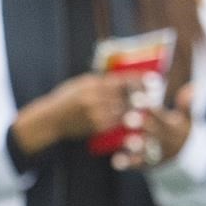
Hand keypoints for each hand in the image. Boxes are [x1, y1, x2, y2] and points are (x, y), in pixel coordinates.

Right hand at [12, 71, 145, 156]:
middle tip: (154, 95)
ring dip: (136, 110)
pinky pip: (116, 123)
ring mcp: (96, 112)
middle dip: (140, 96)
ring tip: (147, 109)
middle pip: (125, 96)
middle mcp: (95, 96)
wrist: (51, 118)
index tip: (150, 79)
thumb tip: (119, 80)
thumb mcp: (79, 84)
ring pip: (124, 110)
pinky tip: (131, 120)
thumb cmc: (65, 99)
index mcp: (92, 83)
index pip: (120, 80)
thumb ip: (98, 82)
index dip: (137, 80)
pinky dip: (125, 121)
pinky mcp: (96, 126)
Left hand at [117, 84, 193, 170]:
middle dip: (141, 124)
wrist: (186, 159)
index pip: (159, 114)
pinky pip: (138, 165)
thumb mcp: (186, 120)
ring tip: (128, 142)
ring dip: (137, 146)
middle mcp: (164, 139)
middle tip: (127, 118)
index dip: (148, 107)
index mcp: (170, 125)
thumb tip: (192, 88)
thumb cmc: (179, 132)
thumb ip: (186, 106)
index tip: (135, 98)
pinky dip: (128, 164)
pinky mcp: (149, 165)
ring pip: (147, 150)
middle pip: (153, 131)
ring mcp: (157, 153)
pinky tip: (116, 161)